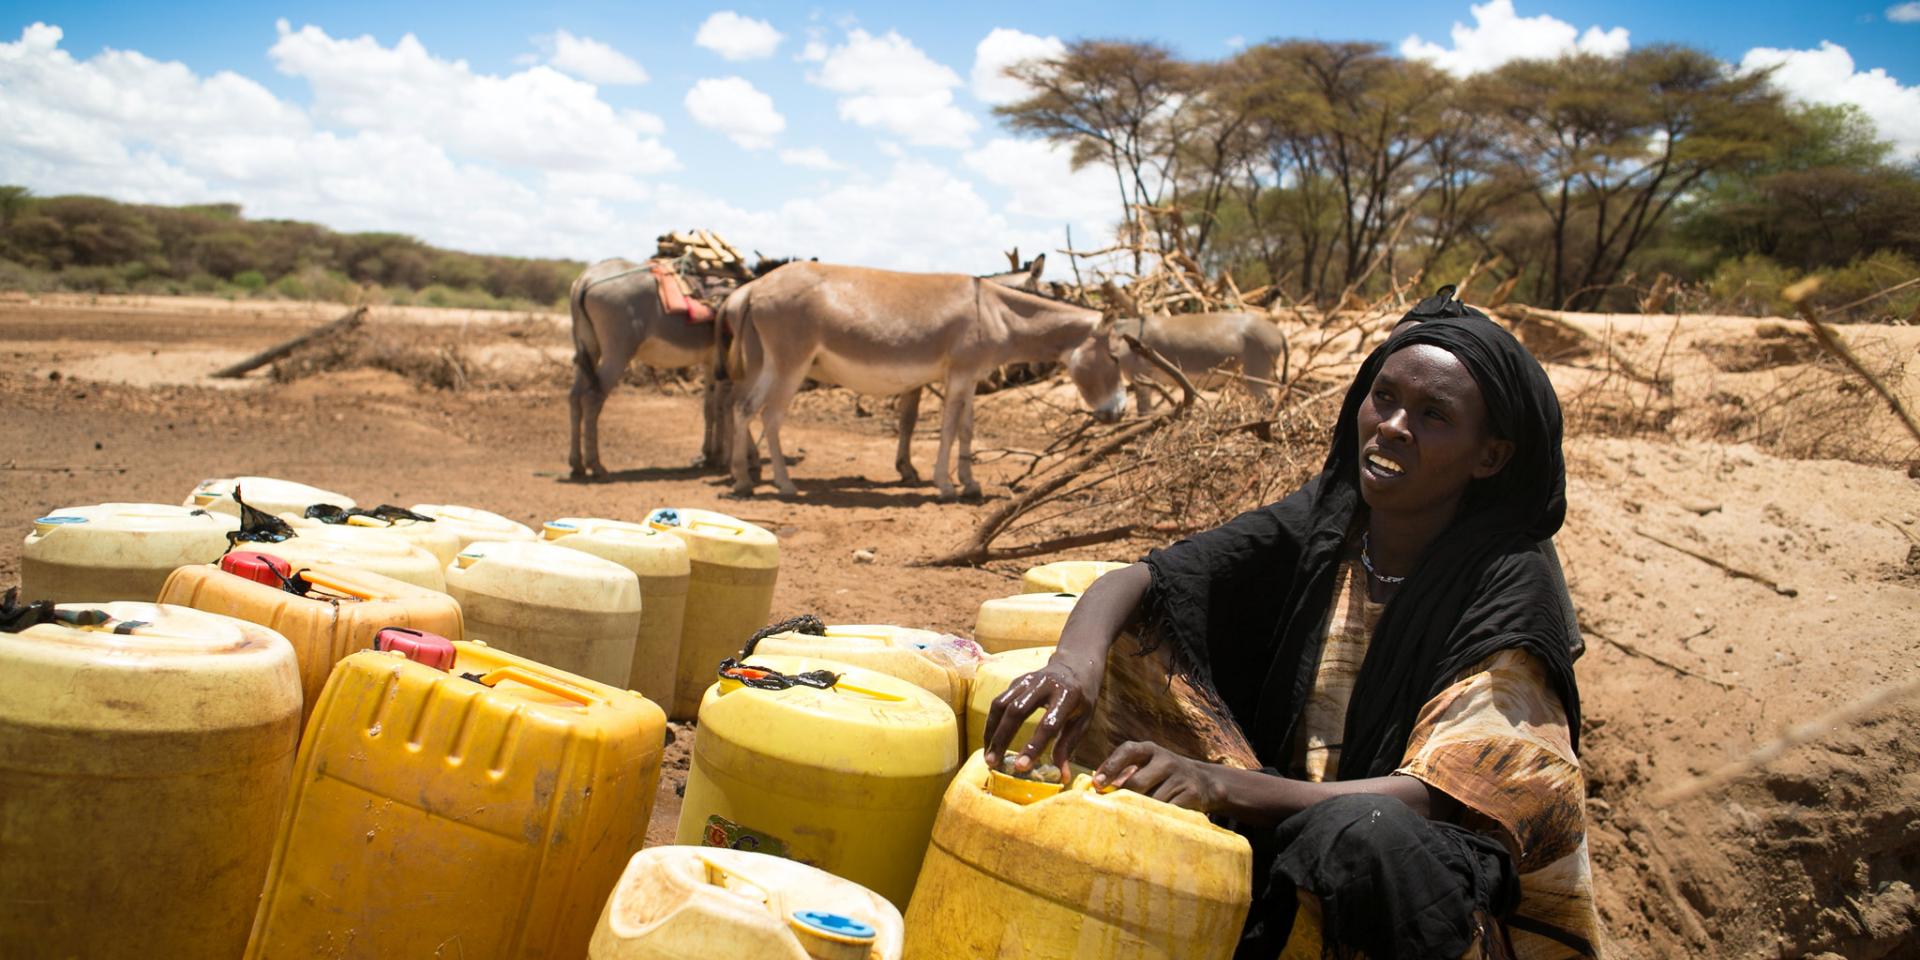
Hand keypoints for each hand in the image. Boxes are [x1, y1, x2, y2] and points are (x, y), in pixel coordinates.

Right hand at [982, 658, 1100, 774]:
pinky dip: (992, 722)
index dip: (1033, 746)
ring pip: (1002, 704)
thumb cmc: (1082, 698)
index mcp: (1067, 695)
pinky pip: (999, 701)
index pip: (1048, 724)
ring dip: (992, 731)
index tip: (1020, 767)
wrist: (1077, 665)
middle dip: (1002, 739)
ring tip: (988, 755)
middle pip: (1017, 711)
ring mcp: (1028, 680)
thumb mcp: (1083, 721)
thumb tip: (1062, 777)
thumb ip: (1068, 746)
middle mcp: (1045, 684)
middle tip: (993, 763)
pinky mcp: (1017, 681)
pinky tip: (990, 740)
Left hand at [1092, 741, 1223, 812]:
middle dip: (1123, 798)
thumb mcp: (1147, 765)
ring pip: (1151, 801)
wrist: (1204, 781)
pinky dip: (1157, 819)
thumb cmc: (1163, 775)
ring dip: (1140, 812)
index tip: (1097, 784)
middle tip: (1112, 811)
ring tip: (1132, 819)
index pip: (1127, 751)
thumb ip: (1124, 772)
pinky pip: (1167, 811)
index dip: (1110, 766)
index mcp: (1150, 750)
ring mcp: (1180, 776)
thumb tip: (1096, 787)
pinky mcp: (1191, 794)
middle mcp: (1165, 760)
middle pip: (1136, 782)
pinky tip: (1152, 823)